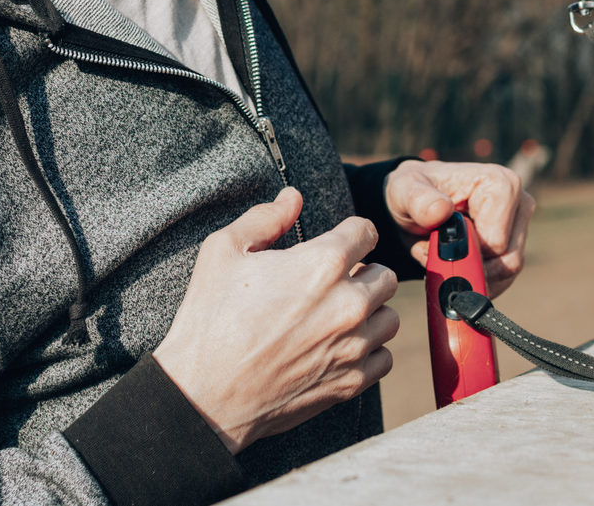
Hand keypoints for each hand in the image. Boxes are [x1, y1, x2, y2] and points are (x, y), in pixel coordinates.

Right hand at [153, 188, 398, 453]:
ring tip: (338, 316)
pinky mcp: (351, 382)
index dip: (350, 234)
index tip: (337, 244)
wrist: (203, 395)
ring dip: (370, 313)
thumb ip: (265, 218)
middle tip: (333, 283)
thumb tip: (293, 197)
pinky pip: (384, 358)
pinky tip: (339, 347)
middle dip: (364, 273)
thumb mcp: (223, 252)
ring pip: (390, 317)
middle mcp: (348, 303)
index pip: (366, 231)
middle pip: (386, 275)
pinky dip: (368, 352)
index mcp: (323, 264)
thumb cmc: (209, 320)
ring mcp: (353, 345)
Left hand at [383, 160, 535, 296]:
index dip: (465, 252)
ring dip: (469, 273)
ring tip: (441, 254)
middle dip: (467, 266)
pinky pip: (502, 280)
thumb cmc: (412, 192)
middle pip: (505, 261)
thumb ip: (418, 200)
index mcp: (500, 183)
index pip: (496, 242)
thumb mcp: (404, 190)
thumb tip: (441, 211)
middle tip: (434, 253)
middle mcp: (519, 203)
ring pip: (505, 274)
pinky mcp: (515, 246)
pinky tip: (454, 262)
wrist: (414, 205)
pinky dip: (474, 278)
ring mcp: (520, 227)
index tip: (438, 241)